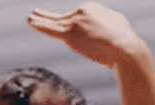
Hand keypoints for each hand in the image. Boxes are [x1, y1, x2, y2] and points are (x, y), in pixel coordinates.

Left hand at [28, 5, 145, 69]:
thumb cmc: (124, 39)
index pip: (78, 16)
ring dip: (40, 20)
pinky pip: (50, 29)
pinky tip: (32, 22)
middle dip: (48, 16)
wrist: (124, 47)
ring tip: (30, 18)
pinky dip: (40, 25)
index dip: (79, 27)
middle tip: (36, 13)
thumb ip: (104, 22)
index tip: (84, 36)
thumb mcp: (115, 23)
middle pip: (62, 16)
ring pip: (53, 22)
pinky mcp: (69, 34)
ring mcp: (74, 22)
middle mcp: (82, 12)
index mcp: (92, 7)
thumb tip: (102, 29)